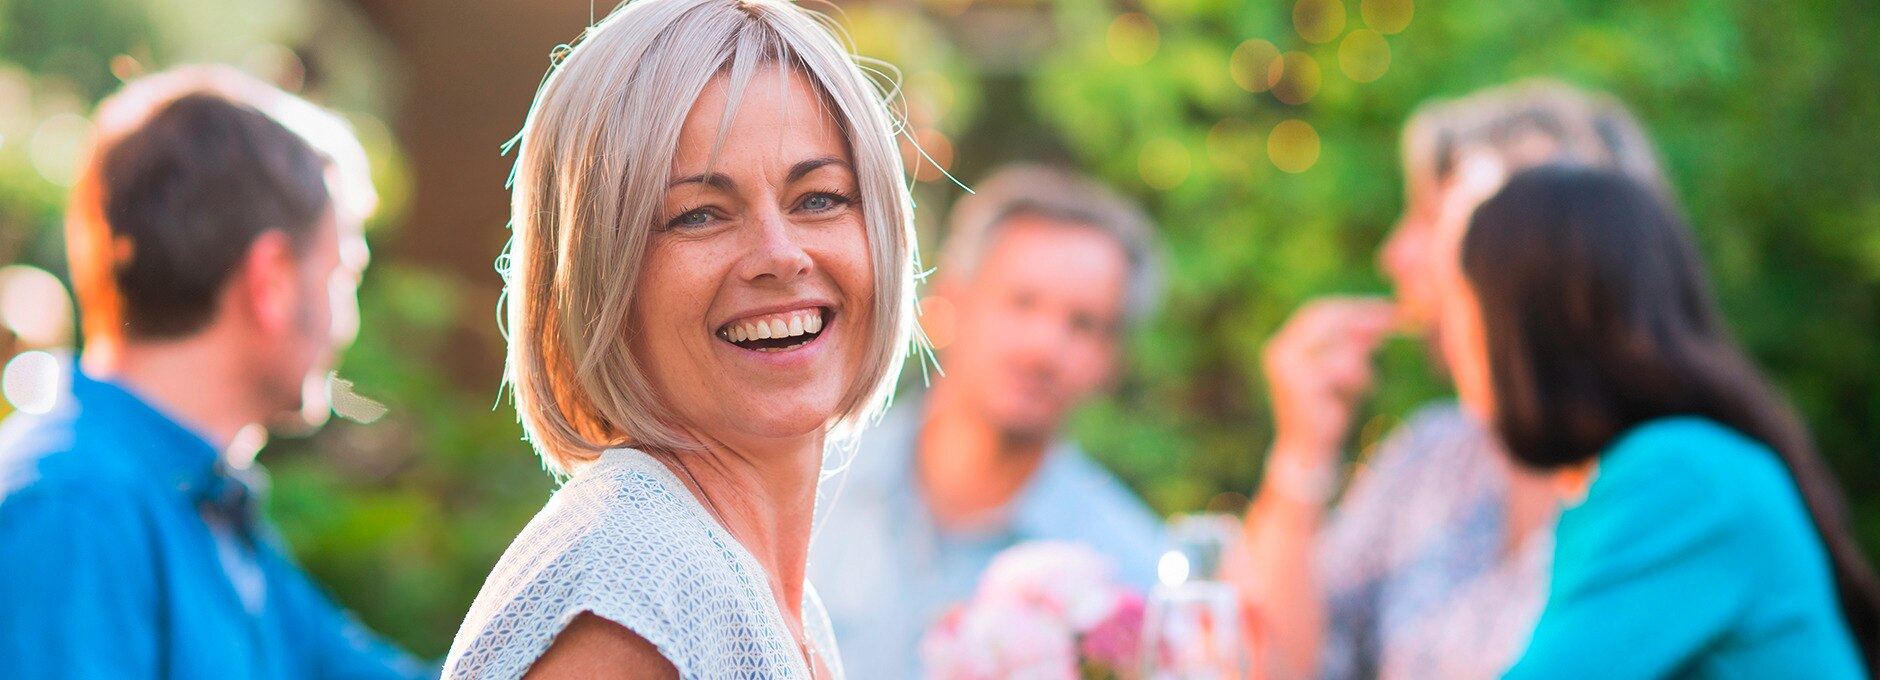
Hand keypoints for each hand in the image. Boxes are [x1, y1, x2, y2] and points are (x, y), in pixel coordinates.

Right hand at [1262, 297, 1398, 465]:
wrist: (1310, 453)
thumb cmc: (1328, 412)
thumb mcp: (1346, 372)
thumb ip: (1356, 346)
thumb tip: (1380, 320)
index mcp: (1285, 344)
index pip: (1318, 311)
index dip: (1353, 306)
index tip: (1386, 307)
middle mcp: (1279, 350)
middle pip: (1326, 316)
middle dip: (1363, 317)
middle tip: (1396, 318)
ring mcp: (1287, 366)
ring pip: (1340, 342)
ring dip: (1361, 362)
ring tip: (1364, 385)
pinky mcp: (1302, 382)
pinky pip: (1343, 365)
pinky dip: (1358, 379)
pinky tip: (1355, 397)